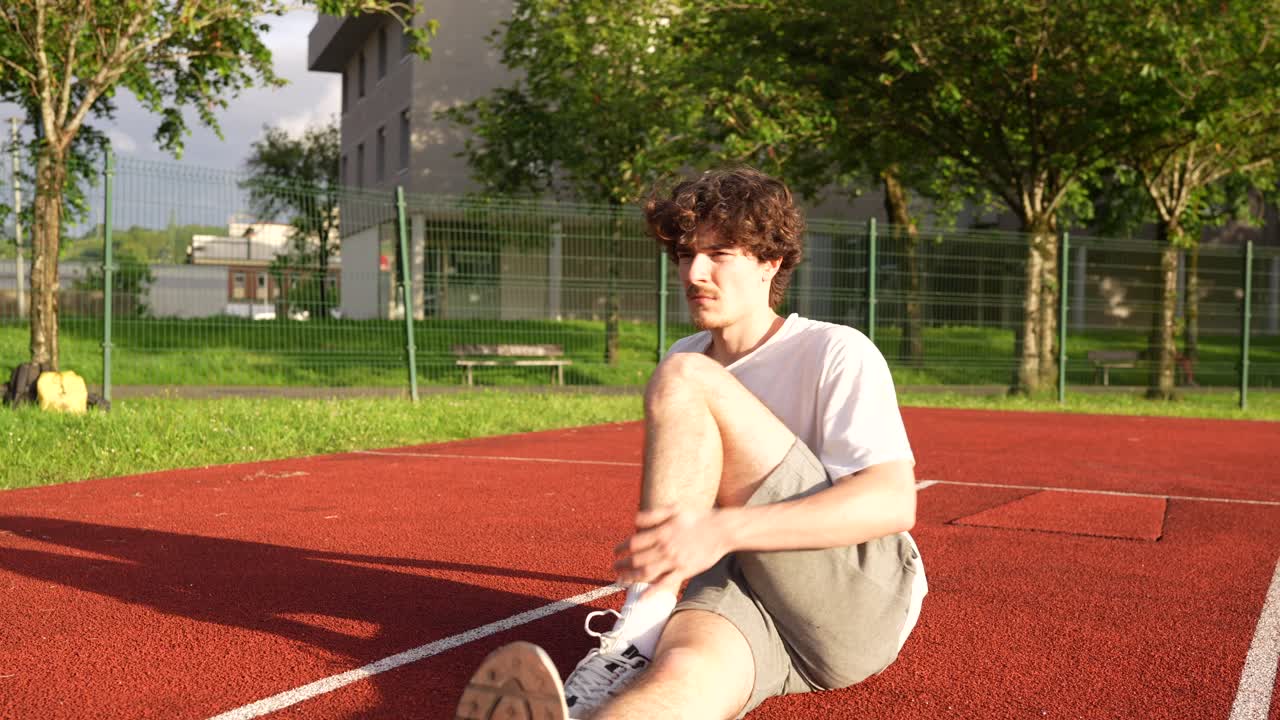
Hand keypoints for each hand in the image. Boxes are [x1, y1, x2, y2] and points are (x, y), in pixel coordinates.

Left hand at [612, 506, 730, 591]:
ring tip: (621, 580)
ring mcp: (674, 561)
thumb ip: (652, 515)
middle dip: (622, 565)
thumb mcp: (674, 509)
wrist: (721, 530)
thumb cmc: (697, 518)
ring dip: (630, 578)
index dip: (621, 548)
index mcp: (661, 532)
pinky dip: (652, 592)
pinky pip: (665, 584)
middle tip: (614, 568)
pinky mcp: (685, 571)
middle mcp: (665, 548)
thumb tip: (634, 521)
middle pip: (636, 559)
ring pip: (646, 573)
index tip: (615, 552)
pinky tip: (642, 597)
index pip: (634, 542)